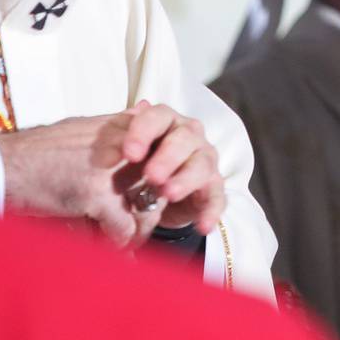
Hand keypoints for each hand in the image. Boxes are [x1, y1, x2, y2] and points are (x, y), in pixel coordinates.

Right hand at [0, 102, 225, 245]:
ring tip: (125, 246)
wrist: (1, 165)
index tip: (149, 201)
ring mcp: (111, 169)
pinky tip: (108, 248)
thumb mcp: (82, 128)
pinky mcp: (97, 194)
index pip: (162, 158)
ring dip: (137, 234)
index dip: (157, 185)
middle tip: (137, 232)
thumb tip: (144, 107)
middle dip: (149, 213)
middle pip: (157, 186)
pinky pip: (124, 229)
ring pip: (146, 210)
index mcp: (122, 126)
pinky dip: (117, 245)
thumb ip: (117, 125)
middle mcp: (123, 143)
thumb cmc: (36, 154)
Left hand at [120, 99, 226, 235]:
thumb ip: (122, 135)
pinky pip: (217, 197)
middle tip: (151, 175)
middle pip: (184, 139)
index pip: (158, 117)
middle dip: (168, 157)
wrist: (154, 196)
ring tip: (169, 194)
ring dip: (186, 180)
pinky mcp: (213, 188)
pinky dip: (210, 212)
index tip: (129, 153)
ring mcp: (205, 160)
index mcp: (165, 122)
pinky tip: (203, 226)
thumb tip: (129, 113)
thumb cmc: (138, 166)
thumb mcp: (125, 155)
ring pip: (202, 165)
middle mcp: (189, 136)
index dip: (143, 132)